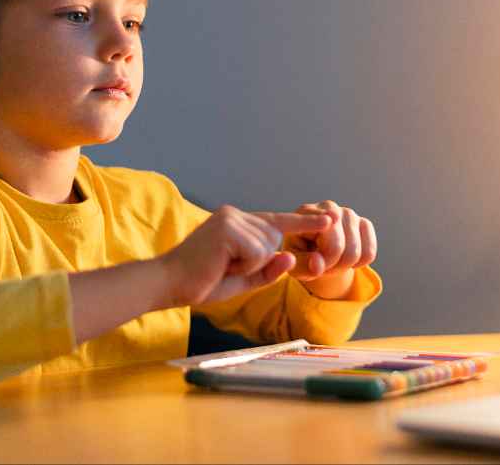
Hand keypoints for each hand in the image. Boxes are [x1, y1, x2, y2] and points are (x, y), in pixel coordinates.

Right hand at [162, 204, 332, 305]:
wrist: (168, 284)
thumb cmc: (201, 282)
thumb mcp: (243, 279)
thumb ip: (268, 269)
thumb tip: (290, 254)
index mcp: (237, 223)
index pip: (277, 222)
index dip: (305, 223)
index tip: (331, 220)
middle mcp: (235, 214)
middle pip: (274, 240)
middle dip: (258, 262)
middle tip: (224, 268)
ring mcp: (231, 218)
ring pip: (267, 247)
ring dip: (248, 265)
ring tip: (220, 265)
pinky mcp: (228, 228)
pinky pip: (257, 252)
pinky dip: (244, 265)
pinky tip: (221, 264)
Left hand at [285, 200, 377, 298]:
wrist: (318, 251)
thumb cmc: (301, 256)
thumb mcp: (295, 265)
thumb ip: (302, 266)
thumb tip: (317, 265)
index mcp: (305, 213)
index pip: (319, 231)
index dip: (322, 245)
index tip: (324, 240)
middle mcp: (328, 207)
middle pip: (337, 246)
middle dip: (330, 265)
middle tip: (321, 267)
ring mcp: (349, 213)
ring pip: (355, 252)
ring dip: (343, 266)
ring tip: (332, 262)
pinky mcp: (364, 223)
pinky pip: (369, 253)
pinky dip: (359, 263)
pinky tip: (346, 258)